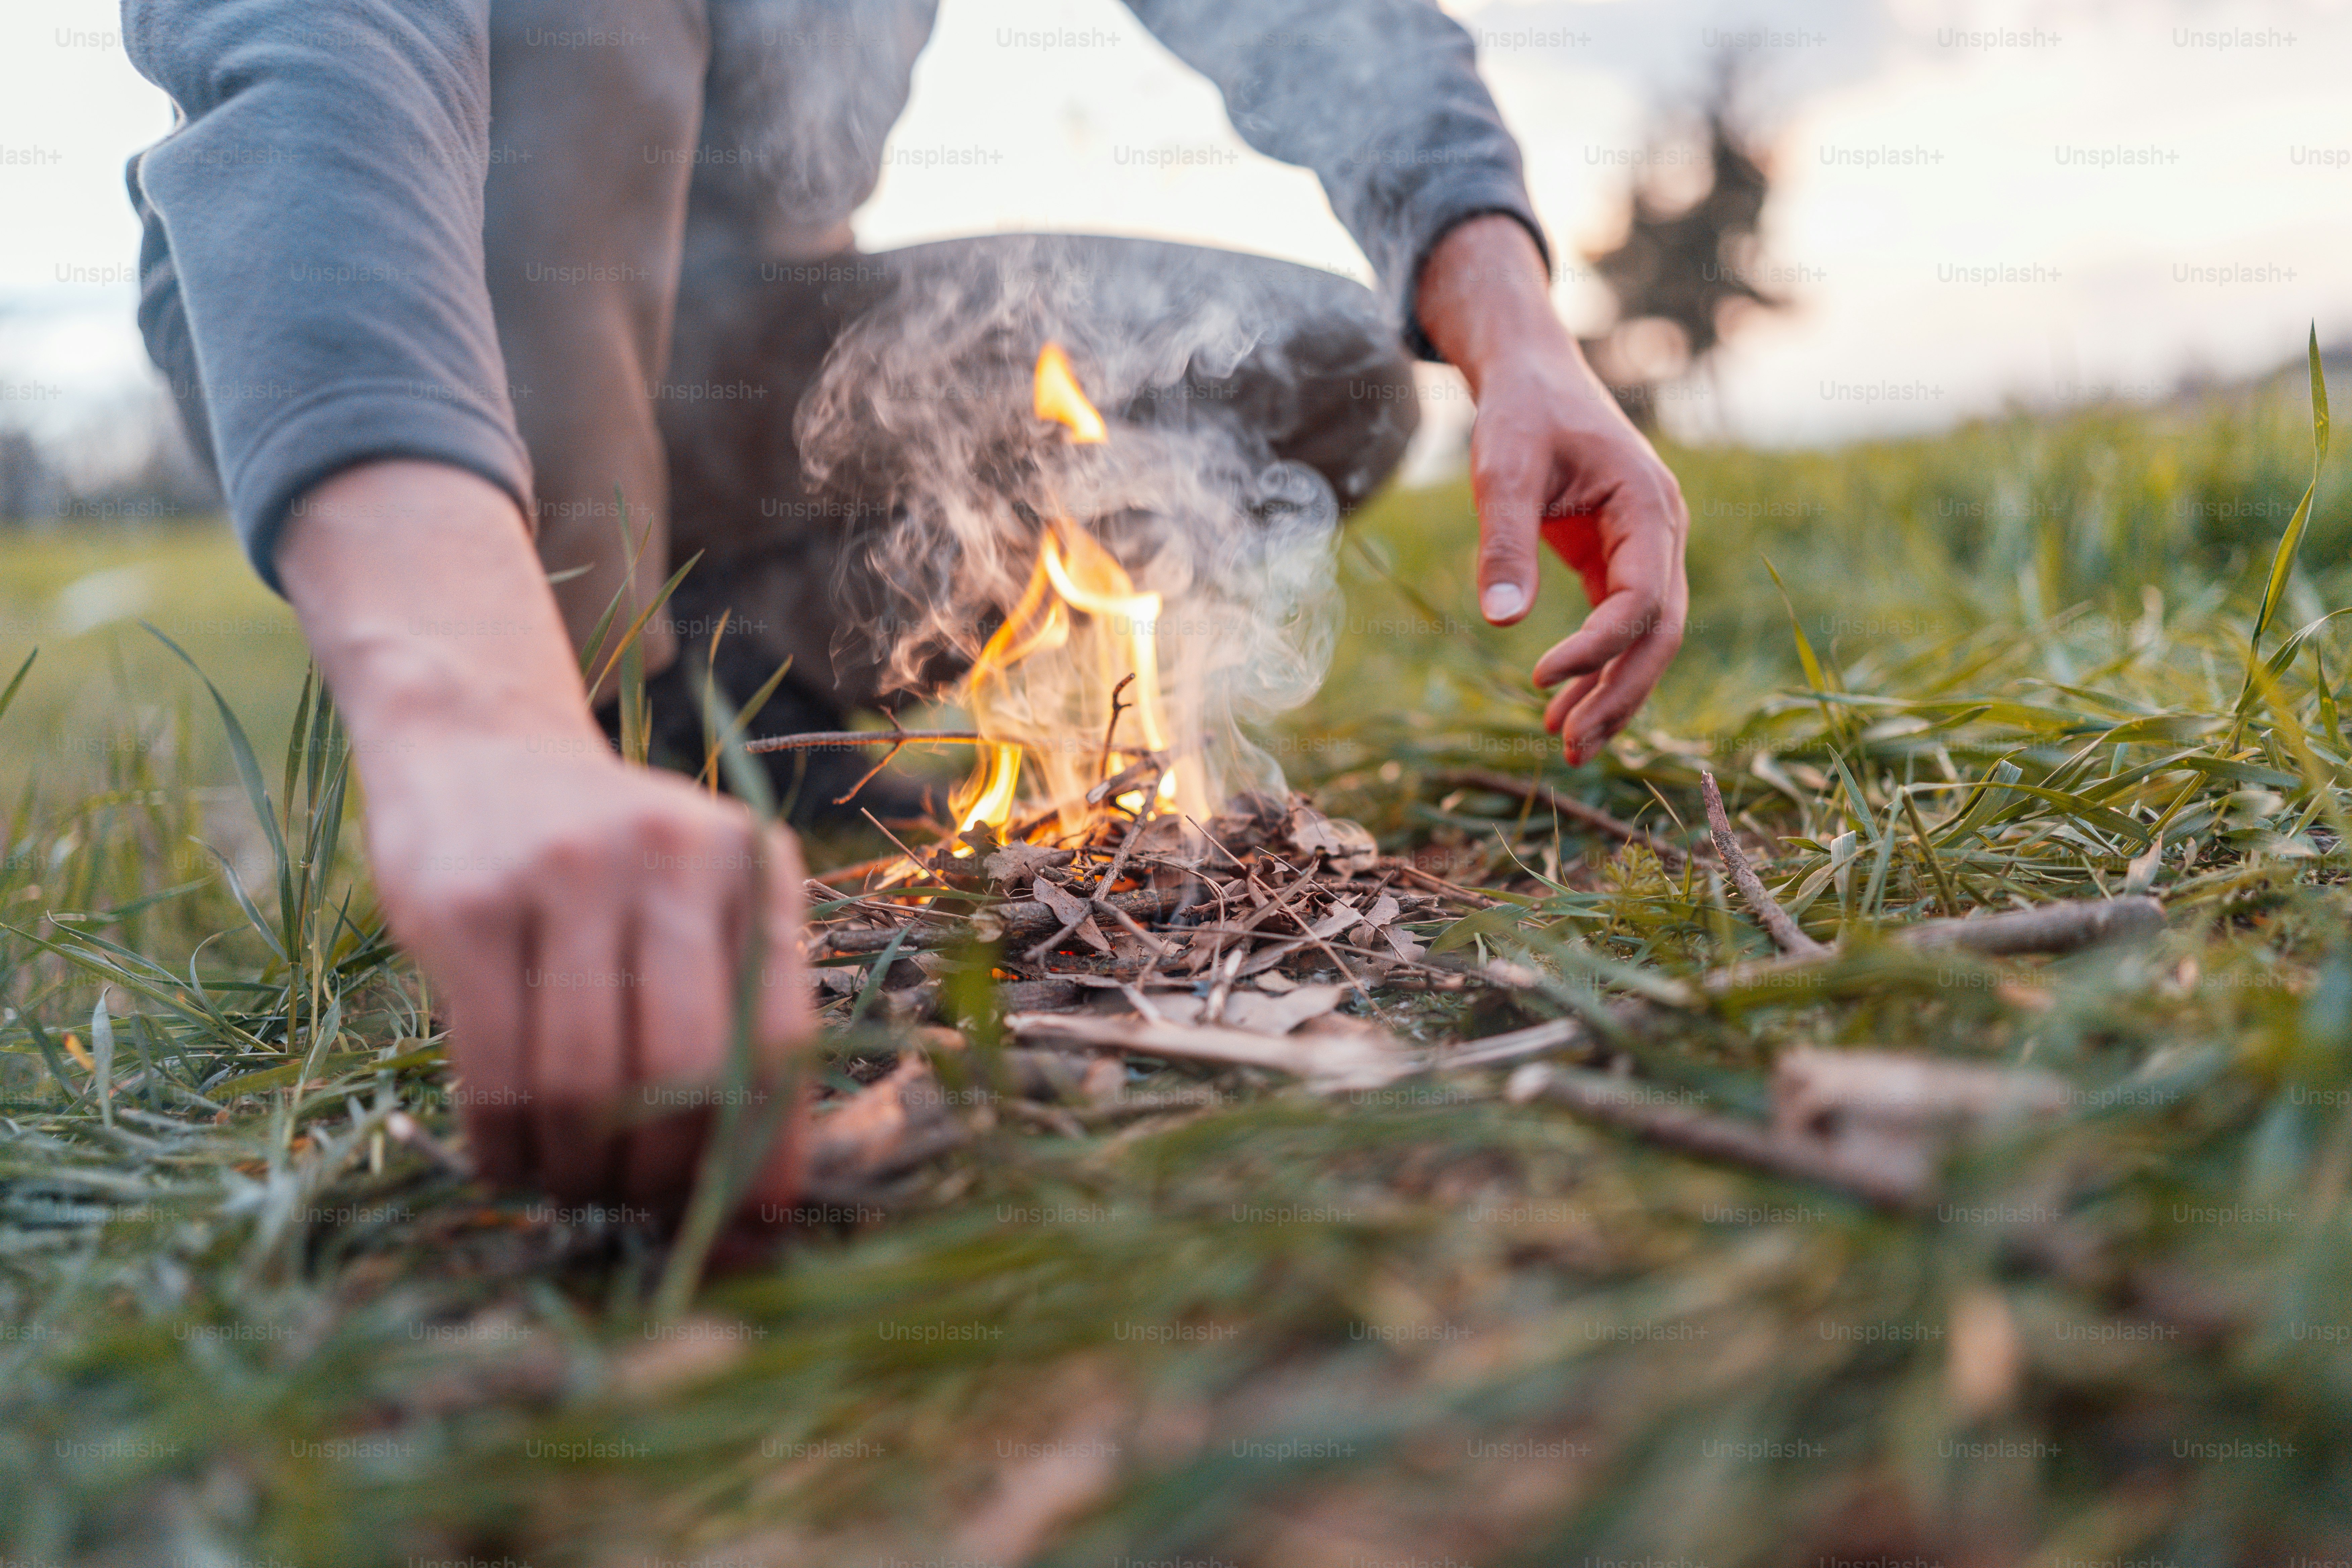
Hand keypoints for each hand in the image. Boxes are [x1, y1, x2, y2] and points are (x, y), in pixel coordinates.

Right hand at [278, 461, 808, 1220]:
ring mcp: (564, 874)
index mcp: (752, 868)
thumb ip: (736, 1026)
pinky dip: (505, 1146)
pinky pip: (494, 1070)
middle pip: (685, 1074)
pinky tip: (510, 1158)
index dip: (767, 1154)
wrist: (479, 744)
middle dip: (663, 1174)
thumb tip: (762, 1209)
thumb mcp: (699, 906)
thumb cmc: (609, 866)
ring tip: (572, 1184)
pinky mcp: (466, 905)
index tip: (750, 1229)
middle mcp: (672, 858)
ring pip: (583, 1085)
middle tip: (638, 1206)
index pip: (782, 1039)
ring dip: (578, 1169)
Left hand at [1416, 216, 1690, 763]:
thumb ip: (1504, 540)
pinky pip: (1620, 625)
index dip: (1595, 649)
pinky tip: (1564, 707)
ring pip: (1646, 638)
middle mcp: (1661, 532)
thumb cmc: (1521, 412)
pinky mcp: (1618, 560)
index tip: (1538, 678)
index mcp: (1648, 506)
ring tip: (1566, 745)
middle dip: (1619, 694)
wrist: (1532, 375)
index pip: (1639, 600)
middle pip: (1659, 633)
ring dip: (1611, 693)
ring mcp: (1646, 548)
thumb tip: (1500, 620)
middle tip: (1569, 747)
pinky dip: (1597, 668)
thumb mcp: (1503, 468)